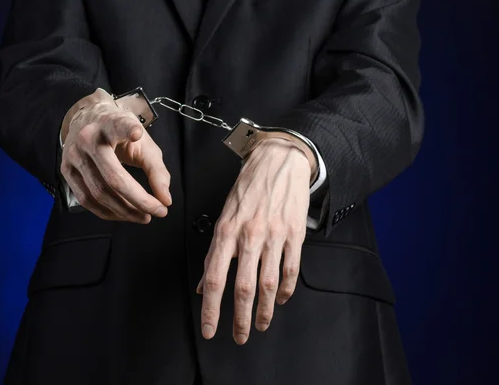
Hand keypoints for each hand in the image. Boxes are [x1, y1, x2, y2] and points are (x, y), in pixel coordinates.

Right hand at [60, 88, 171, 222]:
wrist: (88, 120)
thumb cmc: (120, 133)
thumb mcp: (144, 143)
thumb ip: (157, 171)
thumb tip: (165, 200)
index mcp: (110, 123)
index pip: (119, 125)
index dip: (127, 129)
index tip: (136, 132)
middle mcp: (88, 138)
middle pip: (113, 177)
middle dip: (139, 200)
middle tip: (158, 211)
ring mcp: (73, 155)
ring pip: (98, 193)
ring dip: (124, 211)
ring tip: (143, 216)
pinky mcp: (65, 170)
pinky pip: (86, 199)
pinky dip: (107, 212)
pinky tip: (123, 213)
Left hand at [197, 137, 312, 344]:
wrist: (278, 161)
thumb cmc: (248, 189)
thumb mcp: (224, 216)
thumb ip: (215, 253)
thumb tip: (204, 285)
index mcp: (226, 231)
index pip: (215, 278)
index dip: (211, 309)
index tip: (210, 329)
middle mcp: (249, 235)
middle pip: (242, 287)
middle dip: (239, 319)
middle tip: (239, 337)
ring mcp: (274, 235)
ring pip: (268, 284)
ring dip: (264, 311)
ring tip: (261, 325)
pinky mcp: (294, 234)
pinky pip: (290, 270)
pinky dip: (285, 290)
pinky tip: (281, 299)